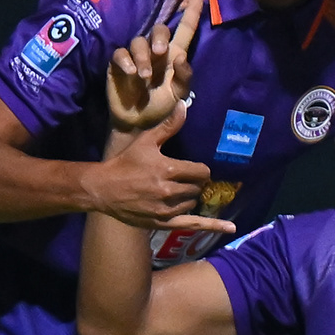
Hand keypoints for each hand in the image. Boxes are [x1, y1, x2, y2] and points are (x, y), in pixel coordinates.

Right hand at [83, 135, 218, 234]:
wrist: (103, 189)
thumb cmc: (125, 163)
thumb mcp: (146, 142)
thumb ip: (168, 127)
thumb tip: (184, 106)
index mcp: (168, 169)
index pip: (201, 171)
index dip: (200, 170)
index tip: (193, 169)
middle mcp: (169, 191)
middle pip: (198, 187)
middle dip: (194, 183)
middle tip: (181, 179)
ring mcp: (166, 209)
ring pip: (192, 203)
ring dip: (189, 197)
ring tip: (175, 191)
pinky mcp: (161, 223)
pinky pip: (192, 224)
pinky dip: (213, 225)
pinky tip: (231, 228)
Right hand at [103, 0, 203, 136]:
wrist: (138, 123)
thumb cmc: (161, 106)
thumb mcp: (177, 95)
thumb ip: (184, 78)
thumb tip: (181, 57)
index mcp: (174, 55)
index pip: (185, 29)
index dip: (191, 12)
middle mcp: (155, 51)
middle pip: (159, 29)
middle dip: (160, 36)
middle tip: (161, 52)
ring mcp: (136, 56)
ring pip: (138, 41)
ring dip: (143, 56)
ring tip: (144, 76)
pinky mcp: (118, 64)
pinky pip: (120, 53)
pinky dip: (126, 60)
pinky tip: (131, 72)